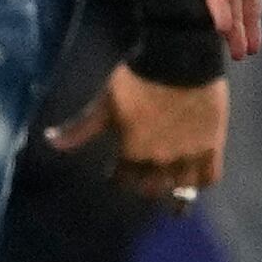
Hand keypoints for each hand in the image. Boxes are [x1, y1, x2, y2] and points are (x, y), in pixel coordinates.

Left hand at [50, 64, 226, 205]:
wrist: (178, 57)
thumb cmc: (136, 77)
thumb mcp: (104, 103)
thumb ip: (80, 128)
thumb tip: (50, 141)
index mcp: (132, 151)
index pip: (123, 181)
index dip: (119, 179)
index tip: (117, 174)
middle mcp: (160, 160)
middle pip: (152, 189)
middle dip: (146, 188)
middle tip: (146, 183)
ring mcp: (188, 155)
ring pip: (181, 189)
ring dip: (175, 195)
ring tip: (176, 204)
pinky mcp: (212, 145)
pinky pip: (210, 177)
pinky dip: (202, 182)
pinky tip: (197, 182)